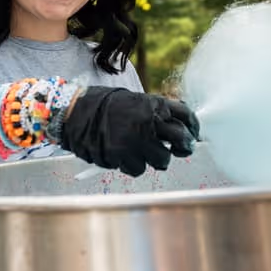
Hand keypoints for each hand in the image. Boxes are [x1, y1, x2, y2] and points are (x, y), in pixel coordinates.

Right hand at [60, 88, 199, 176]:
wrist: (76, 111)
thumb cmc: (108, 107)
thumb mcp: (136, 101)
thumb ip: (158, 114)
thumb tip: (183, 129)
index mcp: (153, 104)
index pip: (186, 114)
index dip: (194, 127)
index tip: (194, 134)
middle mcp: (148, 121)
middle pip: (181, 138)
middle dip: (184, 147)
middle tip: (180, 150)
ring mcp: (136, 139)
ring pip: (162, 160)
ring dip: (155, 159)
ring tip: (140, 150)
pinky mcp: (123, 155)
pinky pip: (139, 169)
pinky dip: (133, 165)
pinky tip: (124, 155)